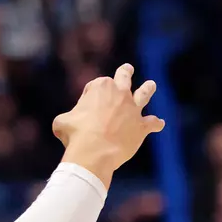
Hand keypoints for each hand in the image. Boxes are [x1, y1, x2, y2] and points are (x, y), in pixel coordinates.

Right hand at [53, 63, 163, 185]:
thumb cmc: (76, 135)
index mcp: (100, 87)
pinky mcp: (141, 126)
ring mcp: (133, 109)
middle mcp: (120, 93)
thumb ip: (68, 117)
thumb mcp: (62, 122)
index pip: (96, 86)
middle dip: (125, 72)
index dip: (90, 97)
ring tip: (151, 85)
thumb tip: (66, 123)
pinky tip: (159, 124)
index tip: (86, 110)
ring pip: (145, 93)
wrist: (95, 152)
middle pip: (124, 77)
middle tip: (127, 70)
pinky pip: (153, 123)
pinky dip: (156, 124)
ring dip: (148, 88)